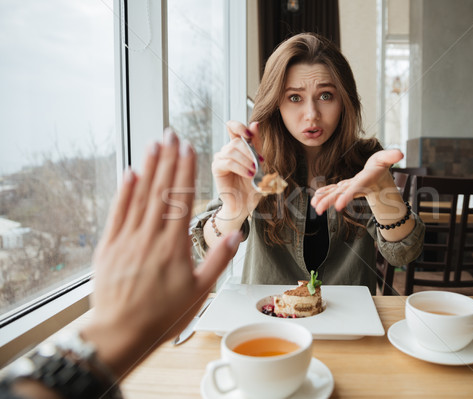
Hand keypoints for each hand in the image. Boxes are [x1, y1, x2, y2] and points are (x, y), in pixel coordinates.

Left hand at [81, 129, 241, 378]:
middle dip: (167, 159)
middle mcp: (150, 235)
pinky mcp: (109, 246)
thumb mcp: (200, 292)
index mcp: (174, 244)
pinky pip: (118, 212)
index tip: (188, 148)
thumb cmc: (162, 315)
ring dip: (148, 167)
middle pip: (161, 189)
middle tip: (171, 134)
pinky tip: (129, 173)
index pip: (182, 197)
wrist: (119, 332)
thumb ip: (219, 260)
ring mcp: (127, 238)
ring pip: (140, 195)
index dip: (185, 170)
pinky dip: (124, 191)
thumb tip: (237, 234)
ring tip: (154, 144)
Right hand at [212, 121, 263, 215]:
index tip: (249, 133)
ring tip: (254, 171)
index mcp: (238, 147)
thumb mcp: (259, 163)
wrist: (244, 205)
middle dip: (250, 151)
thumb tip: (255, 123)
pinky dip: (240, 167)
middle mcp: (227, 150)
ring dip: (246, 160)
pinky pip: (227, 162)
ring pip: (232, 150)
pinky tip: (248, 174)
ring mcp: (220, 158)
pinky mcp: (217, 168)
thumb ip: (256, 145)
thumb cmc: (252, 186)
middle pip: (237, 141)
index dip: (239, 126)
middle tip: (259, 163)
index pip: (233, 127)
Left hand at [311, 149, 403, 214]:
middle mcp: (355, 186)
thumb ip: (391, 156)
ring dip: (324, 200)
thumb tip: (400, 153)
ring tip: (315, 207)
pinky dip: (324, 194)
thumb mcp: (386, 158)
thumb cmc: (382, 165)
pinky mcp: (343, 187)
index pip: (355, 189)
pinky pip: (332, 191)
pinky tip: (315, 199)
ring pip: (335, 194)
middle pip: (341, 194)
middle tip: (318, 210)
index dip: (347, 196)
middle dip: (330, 201)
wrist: (379, 177)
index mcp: (364, 180)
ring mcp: (348, 187)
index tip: (338, 206)